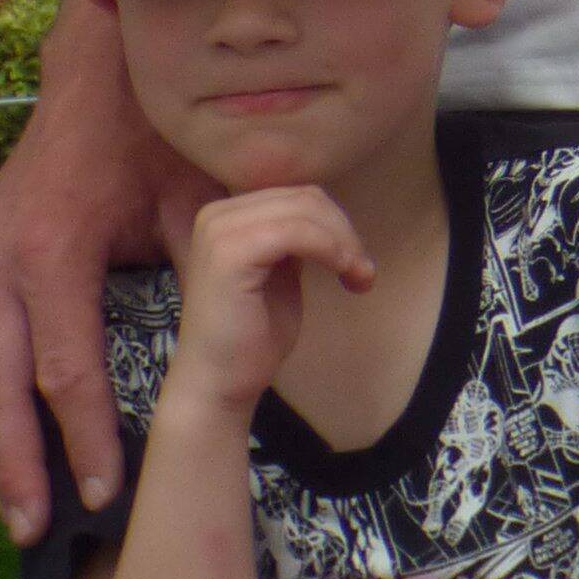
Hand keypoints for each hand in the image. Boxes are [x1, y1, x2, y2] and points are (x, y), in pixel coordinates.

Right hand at [0, 0, 208, 537]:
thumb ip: (229, 252)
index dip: (83, 437)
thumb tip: (287, 302)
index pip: (65, 367)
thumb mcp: (197, 187)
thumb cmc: (154, 132)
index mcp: (55, 248)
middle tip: (39, 531)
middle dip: (15, 466)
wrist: (95, 74)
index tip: (105, 492)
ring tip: (16, 510)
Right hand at [162, 183, 372, 419]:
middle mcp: (216, 214)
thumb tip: (329, 216)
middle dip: (345, 232)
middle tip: (363, 271)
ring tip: (358, 276)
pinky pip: (296, 231)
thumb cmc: (252, 335)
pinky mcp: (228, 253)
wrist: (219, 382)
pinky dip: (330, 248)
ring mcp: (218, 231)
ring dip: (344, 242)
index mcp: (226, 215)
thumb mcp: (280, 273)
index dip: (336, 223)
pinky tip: (344, 274)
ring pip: (305, 211)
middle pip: (305, 198)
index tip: (355, 260)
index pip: (298, 195)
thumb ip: (294, 239)